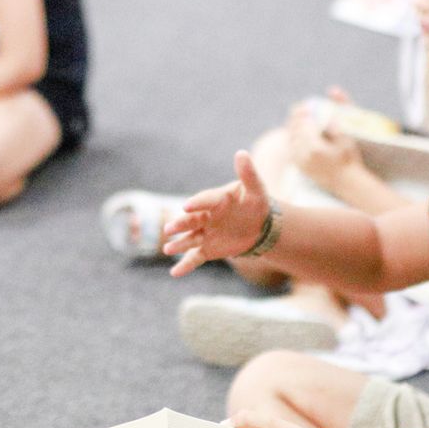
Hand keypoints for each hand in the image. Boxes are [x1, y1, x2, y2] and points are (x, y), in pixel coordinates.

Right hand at [161, 151, 270, 276]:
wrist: (260, 226)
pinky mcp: (208, 249)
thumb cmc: (256, 204)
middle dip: (179, 225)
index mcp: (215, 200)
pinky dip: (185, 265)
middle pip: (190, 221)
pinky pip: (195, 257)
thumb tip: (241, 153)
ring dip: (179, 244)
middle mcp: (205, 217)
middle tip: (169, 229)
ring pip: (189, 239)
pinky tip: (174, 274)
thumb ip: (248, 173)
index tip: (187, 207)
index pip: (204, 201)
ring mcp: (205, 233)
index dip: (196, 204)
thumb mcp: (256, 189)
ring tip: (168, 249)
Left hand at [288, 105, 360, 188]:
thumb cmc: (348, 161)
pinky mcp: (300, 167)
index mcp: (315, 148)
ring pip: (291, 139)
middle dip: (296, 118)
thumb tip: (328, 114)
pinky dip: (294, 138)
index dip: (302, 113)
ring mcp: (300, 162)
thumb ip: (336, 127)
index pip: (303, 125)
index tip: (306, 106)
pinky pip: (292, 148)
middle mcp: (304, 156)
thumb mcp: (346, 141)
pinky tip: (300, 132)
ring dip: (294, 127)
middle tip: (301, 109)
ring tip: (300, 118)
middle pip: (294, 131)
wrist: (345, 182)